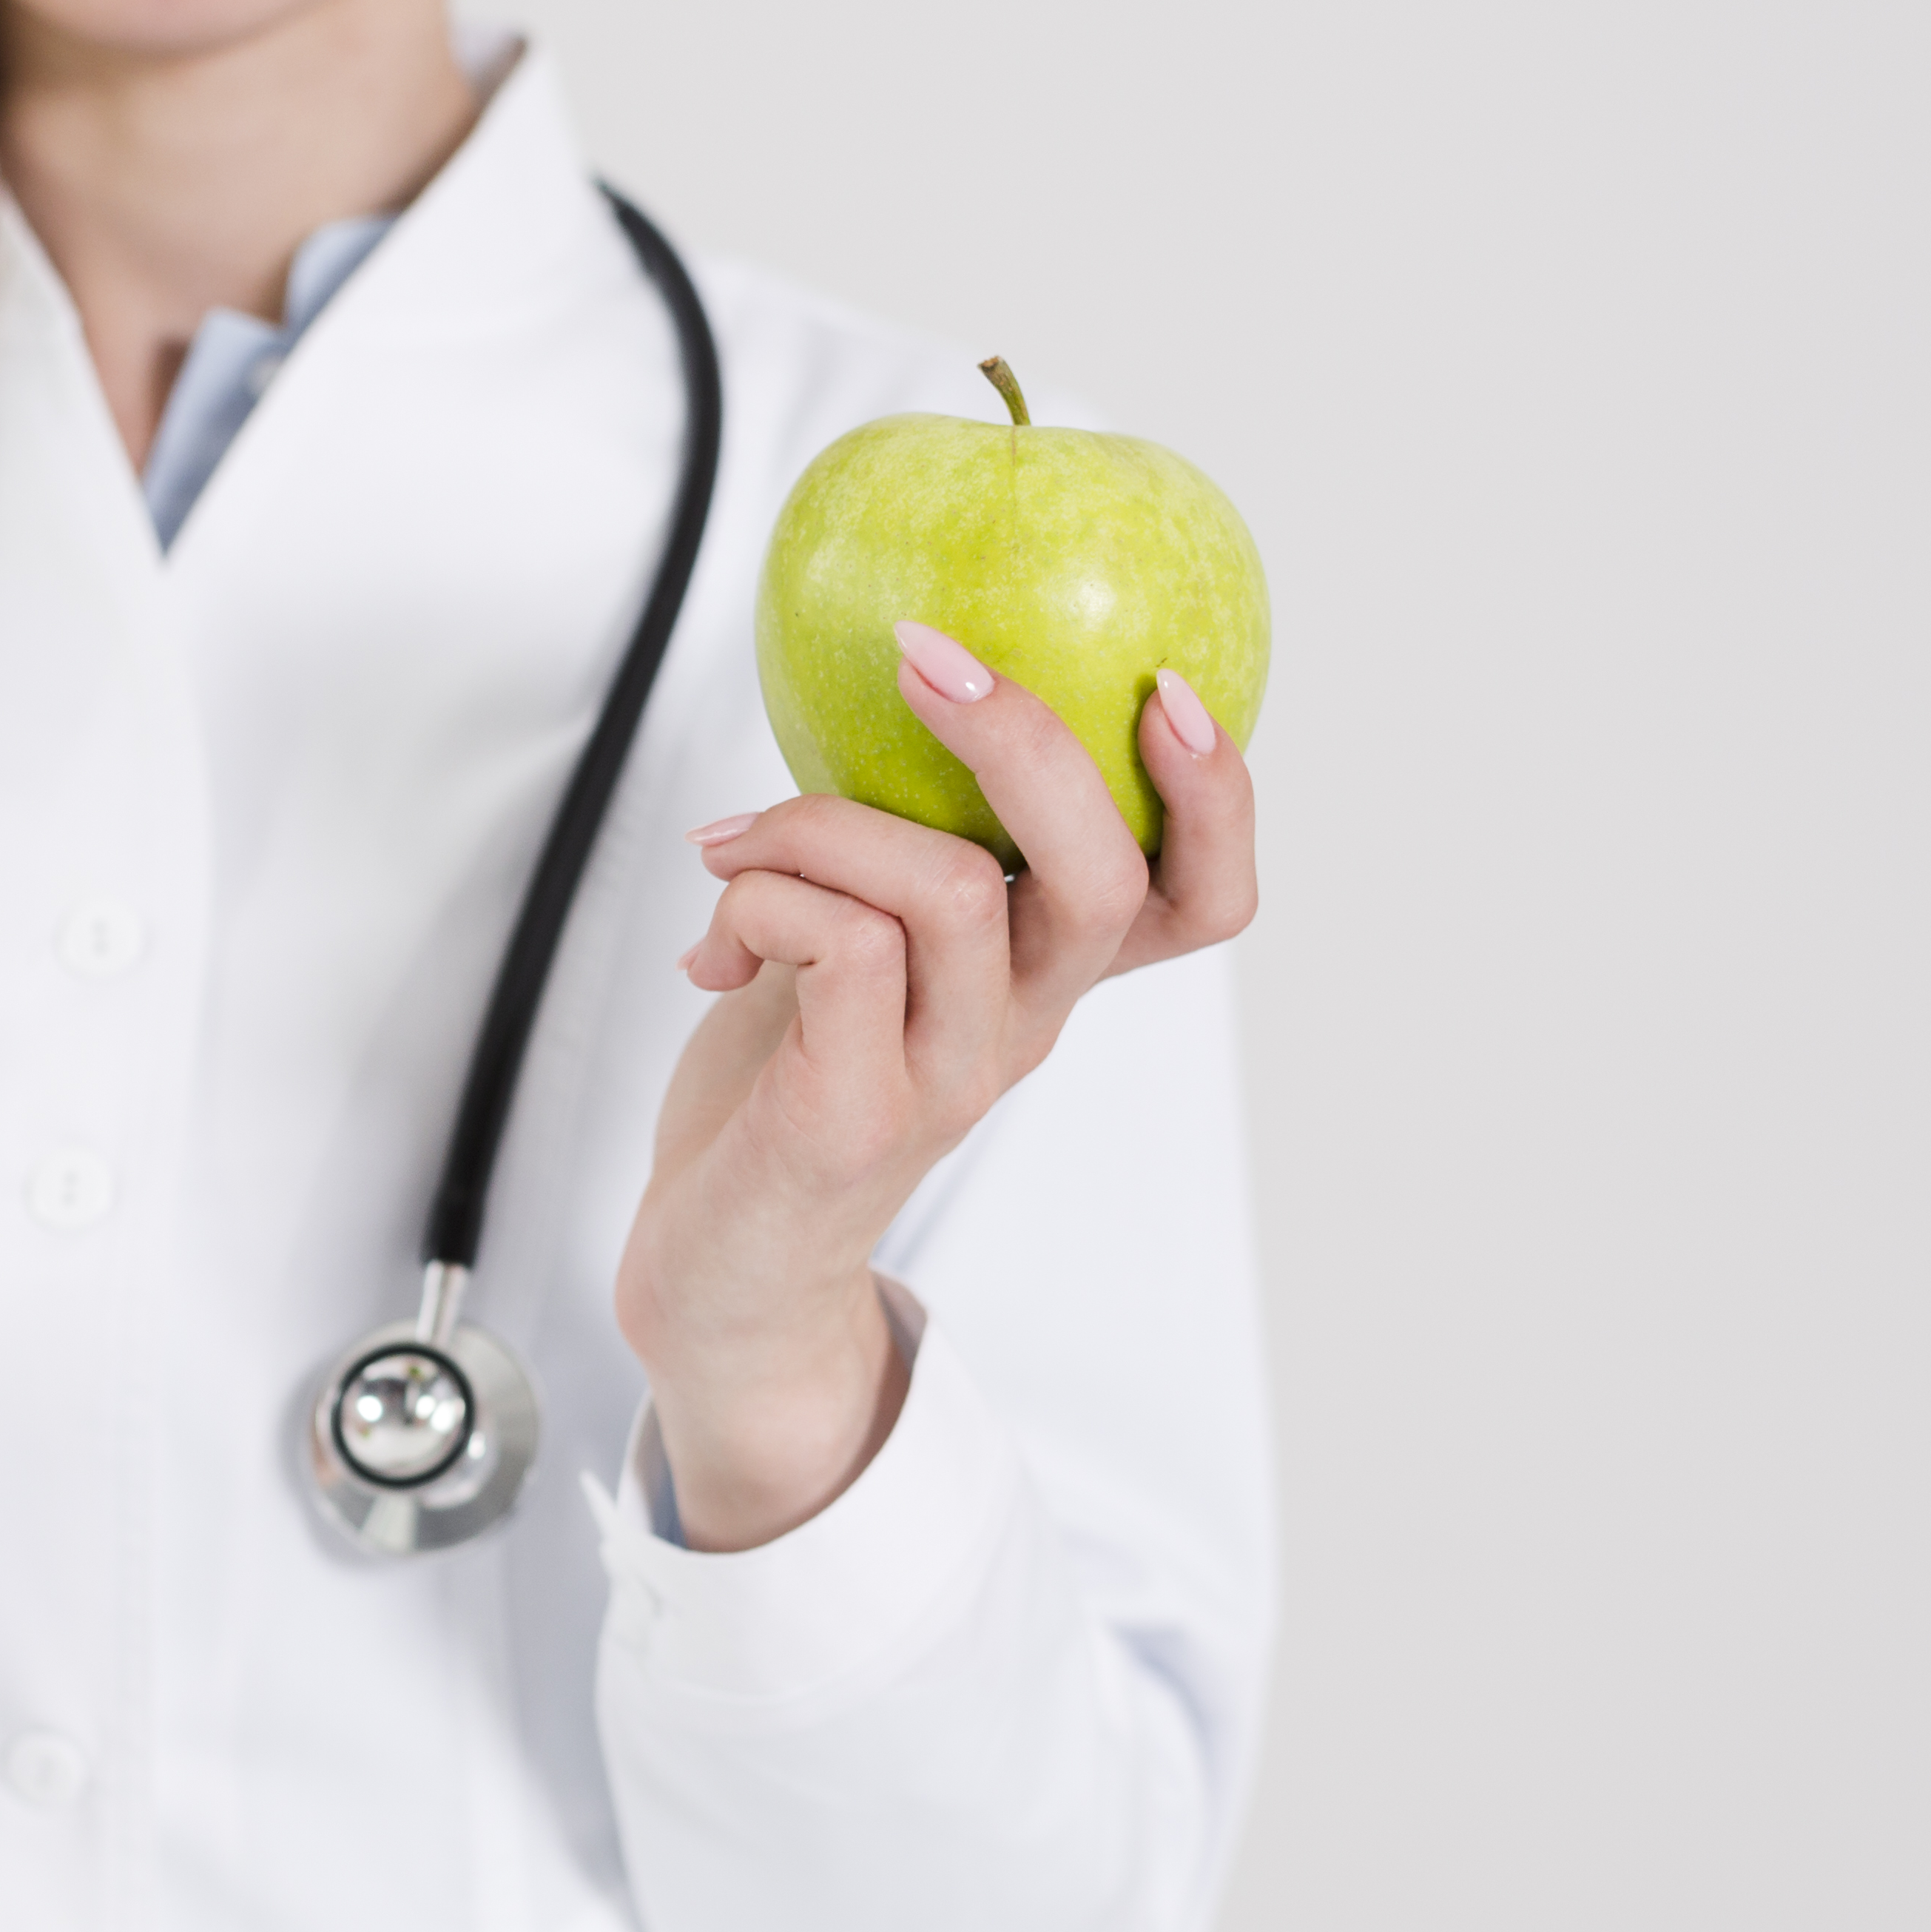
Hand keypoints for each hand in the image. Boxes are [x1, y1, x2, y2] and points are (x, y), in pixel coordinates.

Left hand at [613, 626, 1256, 1549]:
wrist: (720, 1274)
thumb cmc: (781, 1088)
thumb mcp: (853, 942)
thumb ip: (884, 844)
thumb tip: (871, 689)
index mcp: (1043, 977)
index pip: (1201, 897)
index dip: (1217, 793)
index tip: (1165, 684)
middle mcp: (1021, 1027)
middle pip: (1106, 874)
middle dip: (1025, 740)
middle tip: (925, 657)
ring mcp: (949, 1075)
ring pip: (950, 887)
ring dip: (819, 824)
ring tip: (731, 845)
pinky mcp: (862, 1116)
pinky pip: (840, 945)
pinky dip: (762, 899)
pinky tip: (713, 942)